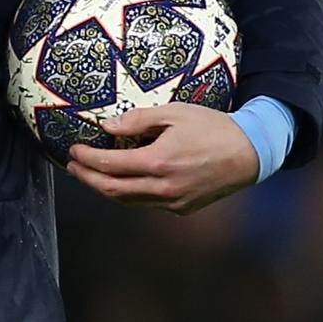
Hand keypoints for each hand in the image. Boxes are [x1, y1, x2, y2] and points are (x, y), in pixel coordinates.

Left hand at [65, 103, 258, 215]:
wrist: (250, 153)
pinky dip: (128, 194)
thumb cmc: (213, 128)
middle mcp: (163, 188)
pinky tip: (122, 181)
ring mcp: (173, 202)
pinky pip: (146, 203)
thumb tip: (107, 127)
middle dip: (87, 178)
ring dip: (105, 189)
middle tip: (72, 166)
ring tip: (90, 175)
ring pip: (127, 201)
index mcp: (158, 162)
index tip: (73, 150)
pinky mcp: (182, 209)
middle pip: (112, 190)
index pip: (109, 166)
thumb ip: (138, 120)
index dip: (86, 159)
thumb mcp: (175, 113)